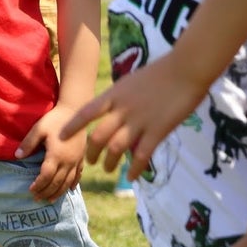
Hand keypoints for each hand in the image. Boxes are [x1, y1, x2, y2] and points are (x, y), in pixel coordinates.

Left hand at [18, 105, 86, 201]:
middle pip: (57, 183)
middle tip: (37, 199)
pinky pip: (78, 175)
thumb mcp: (39, 128)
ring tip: (49, 199)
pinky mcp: (82, 158)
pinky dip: (72, 184)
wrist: (76, 111)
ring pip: (68, 183)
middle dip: (46, 192)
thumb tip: (16, 156)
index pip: (46, 176)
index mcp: (56, 155)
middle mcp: (68, 161)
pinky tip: (69, 190)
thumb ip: (28, 143)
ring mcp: (77, 161)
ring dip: (58, 193)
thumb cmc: (55, 119)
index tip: (30, 190)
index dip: (38, 185)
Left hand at [62, 53, 209, 175]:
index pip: (86, 113)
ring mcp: (140, 121)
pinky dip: (135, 168)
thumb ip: (118, 98)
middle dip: (91, 152)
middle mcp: (123, 109)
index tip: (61, 137)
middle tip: (89, 161)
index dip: (72, 126)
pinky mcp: (158, 131)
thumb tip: (110, 110)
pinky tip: (131, 177)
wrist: (185, 70)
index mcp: (114, 95)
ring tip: (107, 169)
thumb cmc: (159, 74)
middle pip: (98, 135)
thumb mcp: (130, 82)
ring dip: (109, 162)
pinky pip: (142, 155)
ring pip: (116, 148)